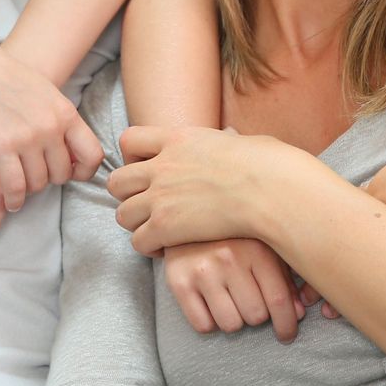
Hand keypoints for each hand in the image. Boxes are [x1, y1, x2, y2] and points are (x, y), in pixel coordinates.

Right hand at [0, 31, 101, 210]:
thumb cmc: (1, 77)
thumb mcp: (42, 92)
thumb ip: (58, 118)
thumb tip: (69, 148)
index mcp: (65, 112)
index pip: (93, 155)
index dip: (83, 171)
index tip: (69, 173)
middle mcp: (51, 126)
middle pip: (62, 174)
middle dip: (48, 179)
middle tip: (34, 175)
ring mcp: (27, 137)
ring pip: (39, 183)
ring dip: (29, 189)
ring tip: (19, 184)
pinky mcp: (1, 147)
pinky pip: (16, 187)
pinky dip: (14, 199)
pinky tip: (10, 200)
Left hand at [108, 126, 317, 255]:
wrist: (269, 190)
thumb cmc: (267, 166)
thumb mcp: (237, 141)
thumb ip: (220, 142)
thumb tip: (230, 138)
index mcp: (177, 138)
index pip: (129, 140)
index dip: (132, 157)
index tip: (149, 169)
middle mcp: (162, 165)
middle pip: (116, 181)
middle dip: (128, 195)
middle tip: (149, 206)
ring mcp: (160, 196)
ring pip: (122, 214)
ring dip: (137, 224)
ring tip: (158, 230)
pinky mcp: (165, 226)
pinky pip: (138, 242)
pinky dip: (149, 247)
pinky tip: (168, 248)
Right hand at [163, 238, 304, 341]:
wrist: (187, 213)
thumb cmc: (235, 235)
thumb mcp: (265, 247)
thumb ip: (285, 278)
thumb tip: (298, 313)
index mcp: (256, 248)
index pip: (279, 300)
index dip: (287, 324)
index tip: (287, 334)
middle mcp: (229, 258)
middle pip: (256, 316)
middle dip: (258, 315)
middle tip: (251, 302)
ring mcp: (202, 270)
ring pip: (231, 324)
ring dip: (235, 319)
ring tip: (231, 301)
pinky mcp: (178, 282)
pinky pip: (203, 325)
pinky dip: (210, 322)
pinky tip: (211, 303)